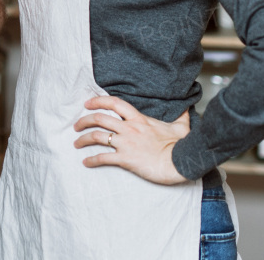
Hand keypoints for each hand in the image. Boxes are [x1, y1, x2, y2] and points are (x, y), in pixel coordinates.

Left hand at [72, 95, 189, 185]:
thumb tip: (187, 108)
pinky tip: (86, 162)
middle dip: (84, 120)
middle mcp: (129, 128)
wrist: (180, 162)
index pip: (114, 103)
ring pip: (96, 136)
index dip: (98, 101)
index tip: (87, 103)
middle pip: (99, 118)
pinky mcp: (124, 159)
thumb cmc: (180, 146)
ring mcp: (125, 143)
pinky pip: (102, 158)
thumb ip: (181, 116)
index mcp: (139, 119)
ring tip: (76, 143)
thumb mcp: (181, 127)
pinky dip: (91, 160)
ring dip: (83, 139)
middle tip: (76, 125)